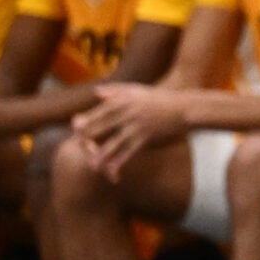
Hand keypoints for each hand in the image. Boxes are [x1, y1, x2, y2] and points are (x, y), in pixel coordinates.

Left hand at [72, 84, 190, 178]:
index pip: (101, 110)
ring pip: (114, 142)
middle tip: (76, 148)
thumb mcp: (138, 90)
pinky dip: (120, 161)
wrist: (184, 107)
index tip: (74, 128)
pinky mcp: (147, 137)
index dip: (87, 120)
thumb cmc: (161, 98)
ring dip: (102, 154)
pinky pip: (130, 151)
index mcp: (124, 100)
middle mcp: (128, 112)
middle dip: (89, 138)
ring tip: (92, 165)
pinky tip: (113, 170)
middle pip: (103, 126)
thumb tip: (96, 92)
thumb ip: (116, 90)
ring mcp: (137, 125)